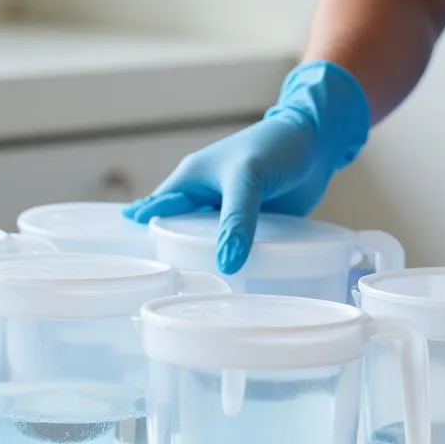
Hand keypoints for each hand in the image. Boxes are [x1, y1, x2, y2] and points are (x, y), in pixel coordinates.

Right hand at [124, 61, 370, 273]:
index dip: (141, 235)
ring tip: (196, 301)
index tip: (126, 267)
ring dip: (206, 265)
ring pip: (208, 246)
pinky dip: (235, 265)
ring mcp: (228, 216)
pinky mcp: (254, 228)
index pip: (156, 211)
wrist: (318, 142)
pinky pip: (238, 251)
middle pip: (179, 235)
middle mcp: (204, 200)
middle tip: (165, 296)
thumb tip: (227, 263)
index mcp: (190, 181)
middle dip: (173, 259)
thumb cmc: (275, 147)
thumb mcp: (248, 179)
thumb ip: (237, 219)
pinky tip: (233, 288)